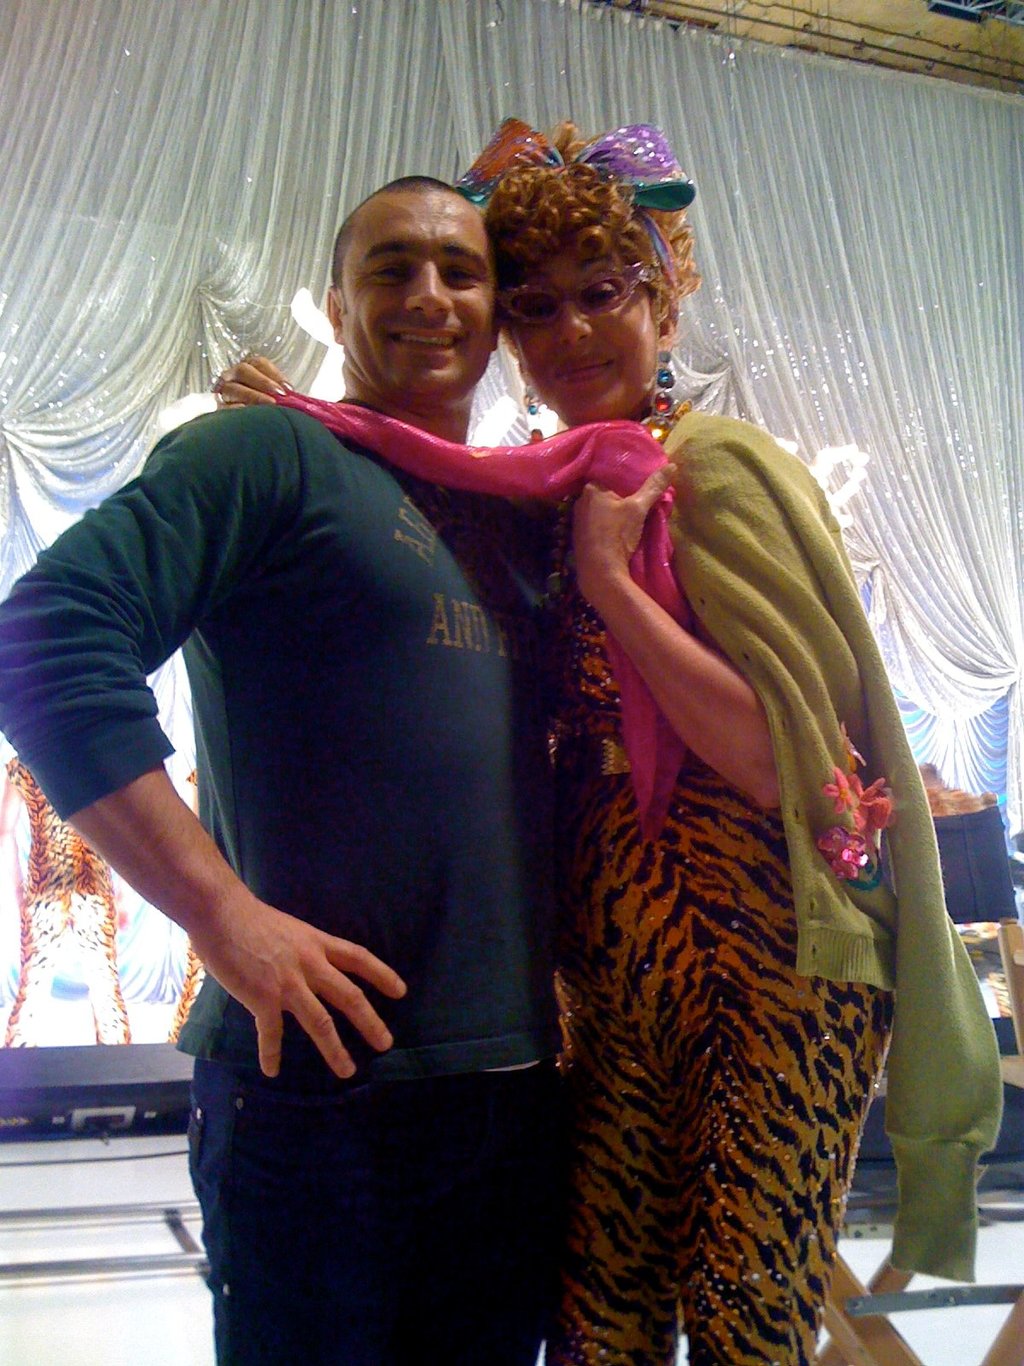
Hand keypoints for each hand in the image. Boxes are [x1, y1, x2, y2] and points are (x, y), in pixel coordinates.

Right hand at [191, 888, 405, 1079]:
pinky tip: (272, 1070)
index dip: (382, 974)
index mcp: (317, 943)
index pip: (359, 958)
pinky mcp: (261, 997)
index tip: (401, 991)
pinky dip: (271, 1053)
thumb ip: (304, 951)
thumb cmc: (251, 919)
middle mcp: (309, 963)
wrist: (221, 913)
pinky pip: (271, 1033)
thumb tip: (312, 970)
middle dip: (370, 1021)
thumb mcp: (291, 930)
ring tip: (348, 1071)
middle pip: (348, 995)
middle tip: (386, 1043)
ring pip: (320, 1022)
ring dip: (335, 1049)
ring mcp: (287, 983)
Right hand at [212, 354, 291, 407]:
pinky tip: (246, 411)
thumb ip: (283, 395)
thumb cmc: (266, 410)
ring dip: (252, 395)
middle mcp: (233, 376)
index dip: (274, 374)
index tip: (288, 388)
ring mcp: (224, 392)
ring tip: (269, 405)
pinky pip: (223, 406)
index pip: (259, 363)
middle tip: (279, 395)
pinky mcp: (218, 409)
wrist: (248, 432)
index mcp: (249, 369)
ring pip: (233, 387)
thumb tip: (298, 399)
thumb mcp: (276, 399)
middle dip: (263, 382)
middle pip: (243, 370)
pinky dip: (235, 408)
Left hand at [572, 463, 675, 605]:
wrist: (600, 572)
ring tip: (629, 514)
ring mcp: (577, 520)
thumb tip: (671, 466)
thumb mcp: (639, 508)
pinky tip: (617, 530)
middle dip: (620, 495)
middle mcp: (580, 501)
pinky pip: (595, 523)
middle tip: (638, 497)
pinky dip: (606, 524)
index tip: (639, 481)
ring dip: (612, 511)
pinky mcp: (579, 537)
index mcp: (591, 489)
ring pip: (599, 509)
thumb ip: (653, 486)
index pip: (609, 475)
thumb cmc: (618, 535)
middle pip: (604, 493)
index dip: (625, 477)